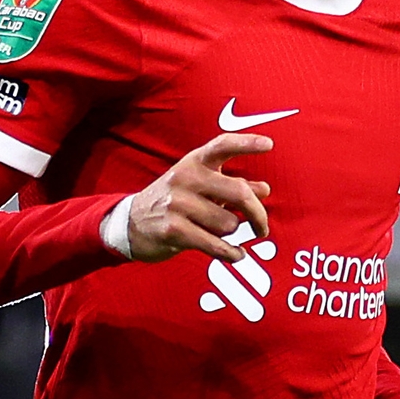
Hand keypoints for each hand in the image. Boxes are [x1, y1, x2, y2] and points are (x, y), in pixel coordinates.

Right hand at [112, 133, 274, 263]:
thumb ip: (232, 186)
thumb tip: (264, 190)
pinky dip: (231, 253)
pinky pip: (215, 245)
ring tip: (221, 234)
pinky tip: (237, 255)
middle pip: (239, 193)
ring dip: (232, 234)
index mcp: (194, 163)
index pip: (222, 145)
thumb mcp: (199, 186)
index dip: (247, 143)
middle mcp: (186, 179)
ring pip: (229, 224)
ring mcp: (178, 204)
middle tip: (262, 227)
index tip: (269, 145)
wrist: (131, 222)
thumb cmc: (173, 201)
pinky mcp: (174, 230)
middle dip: (257, 214)